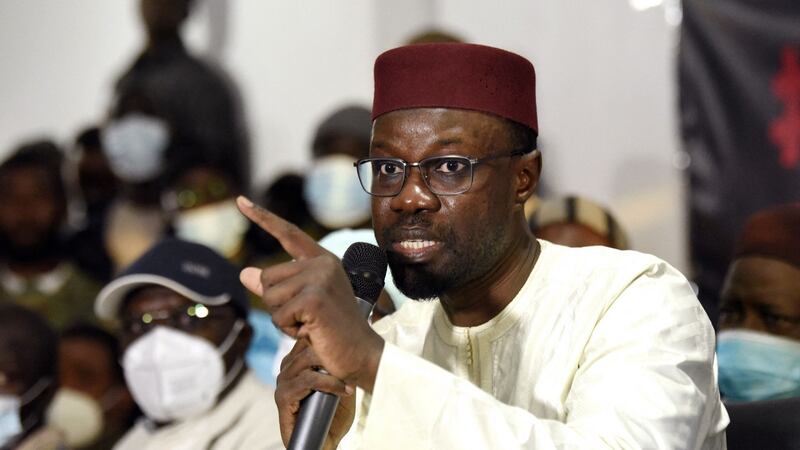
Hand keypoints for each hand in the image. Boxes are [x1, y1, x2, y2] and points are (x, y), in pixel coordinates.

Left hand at [237, 196, 383, 390]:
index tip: (240, 201)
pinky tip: (313, 332)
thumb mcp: (300, 306)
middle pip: (267, 278)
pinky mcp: (314, 298)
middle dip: (278, 305)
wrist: (361, 355)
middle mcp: (323, 263)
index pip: (288, 234)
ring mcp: (320, 278)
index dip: (262, 217)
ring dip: (283, 319)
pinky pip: (278, 316)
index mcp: (323, 260)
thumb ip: (276, 288)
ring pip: (269, 297)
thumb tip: (244, 273)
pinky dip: (289, 330)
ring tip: (312, 325)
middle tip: (308, 318)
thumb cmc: (331, 333)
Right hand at [275, 339, 355, 448]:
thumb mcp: (341, 383)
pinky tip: (342, 389)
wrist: (325, 442)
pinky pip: (305, 381)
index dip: (325, 339)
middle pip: (306, 347)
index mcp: (296, 363)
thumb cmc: (334, 415)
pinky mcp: (283, 398)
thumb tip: (352, 345)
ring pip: (306, 361)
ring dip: (332, 370)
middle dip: (331, 354)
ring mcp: (282, 383)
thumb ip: (340, 365)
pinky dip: (327, 383)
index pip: (307, 339)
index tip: (348, 347)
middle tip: (351, 365)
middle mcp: (286, 370)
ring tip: (348, 381)